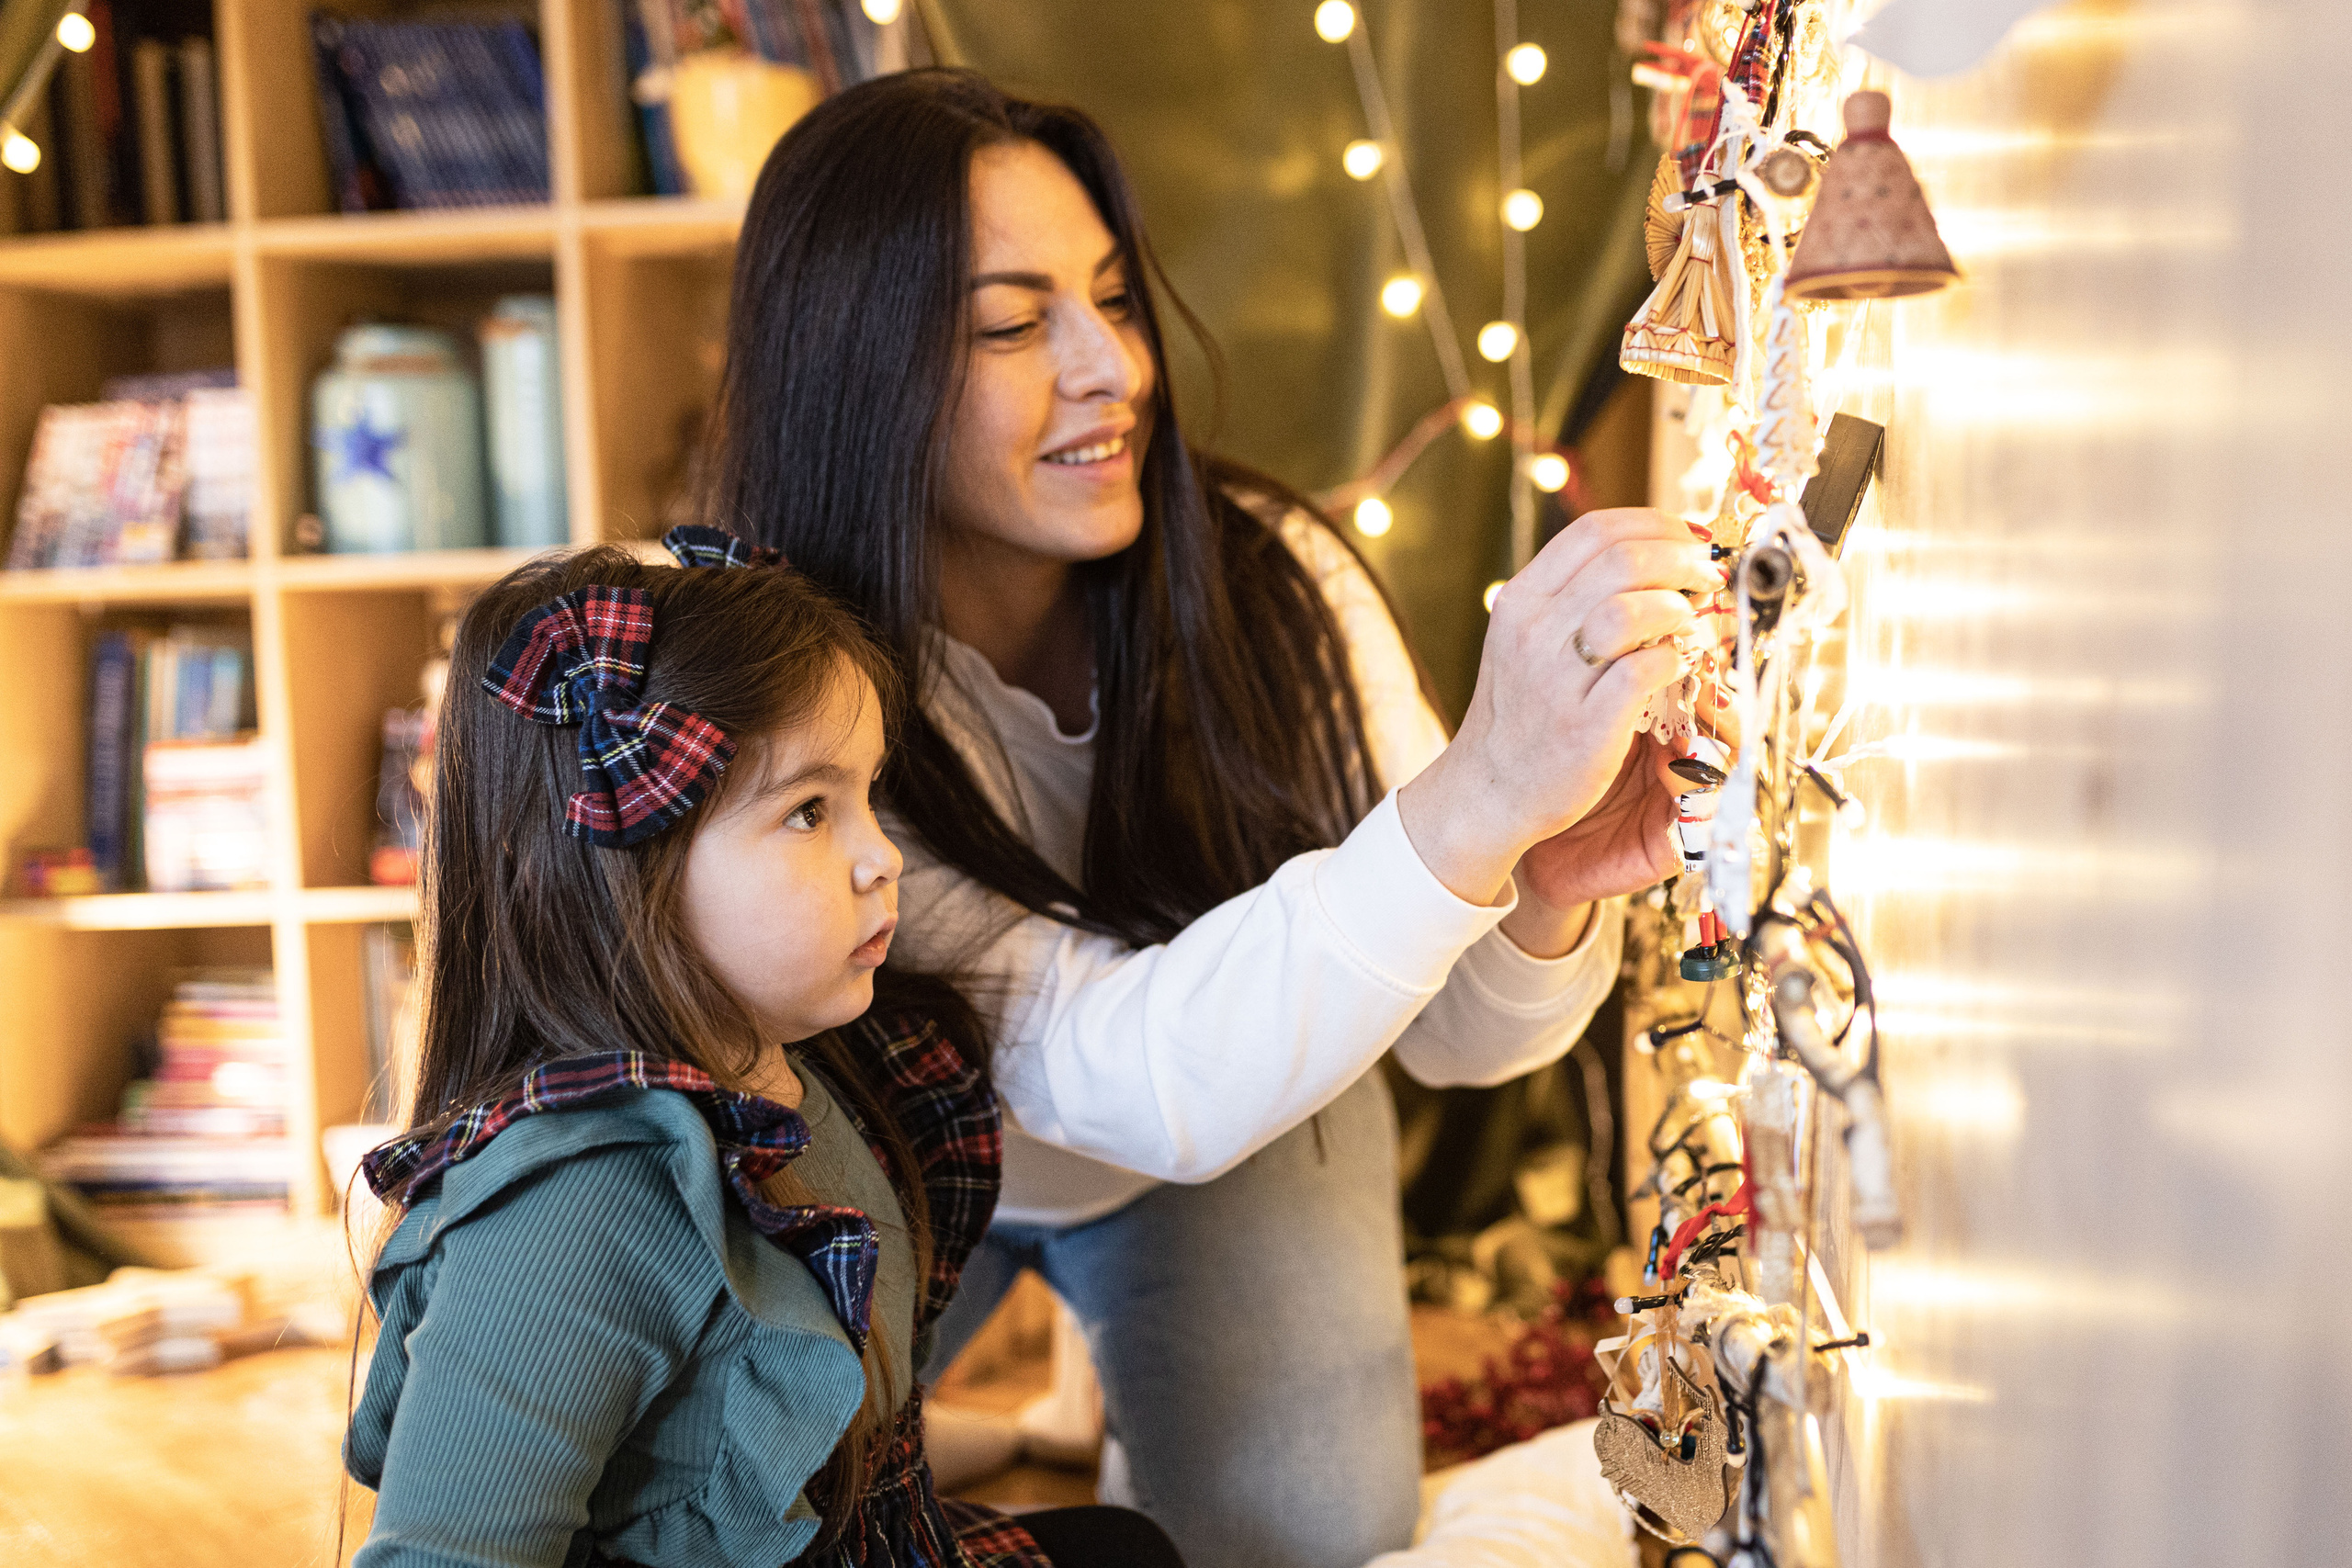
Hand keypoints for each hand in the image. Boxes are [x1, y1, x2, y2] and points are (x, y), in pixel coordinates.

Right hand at [1399, 508, 1717, 905]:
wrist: (1489, 790)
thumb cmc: (1523, 711)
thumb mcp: (1529, 640)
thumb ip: (1577, 599)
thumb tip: (1655, 559)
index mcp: (1522, 599)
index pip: (1596, 530)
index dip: (1655, 524)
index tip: (1689, 536)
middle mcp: (1533, 631)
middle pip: (1624, 559)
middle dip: (1682, 559)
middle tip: (1708, 575)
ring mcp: (1556, 678)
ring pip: (1635, 608)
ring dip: (1680, 607)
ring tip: (1694, 621)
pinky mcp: (1586, 724)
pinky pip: (1646, 670)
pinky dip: (1674, 659)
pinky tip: (1678, 665)